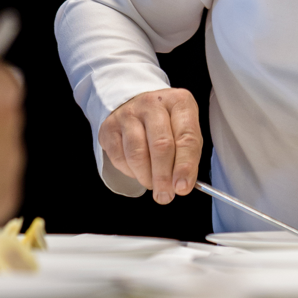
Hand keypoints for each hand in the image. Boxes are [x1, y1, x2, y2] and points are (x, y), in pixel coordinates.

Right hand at [99, 88, 201, 203]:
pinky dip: (130, 172)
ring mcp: (129, 113)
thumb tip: (182, 185)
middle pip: (160, 145)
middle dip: (163, 177)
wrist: (136, 105)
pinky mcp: (109, 127)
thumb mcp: (184, 131)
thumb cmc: (166, 123)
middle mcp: (153, 103)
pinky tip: (138, 171)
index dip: (185, 165)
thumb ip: (188, 156)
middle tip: (165, 195)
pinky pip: (119, 158)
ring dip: (146, 177)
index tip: (183, 187)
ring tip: (153, 184)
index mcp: (179, 102)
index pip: (186, 135)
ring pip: (137, 154)